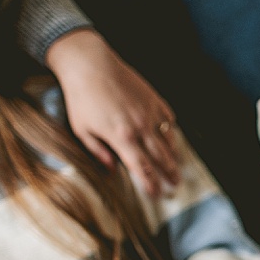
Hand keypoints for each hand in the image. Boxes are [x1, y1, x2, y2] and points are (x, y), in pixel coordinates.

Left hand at [43, 28, 181, 195]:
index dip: (151, 184)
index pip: (142, 168)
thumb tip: (112, 168)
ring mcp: (150, 111)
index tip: (157, 195)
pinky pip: (168, 118)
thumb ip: (98, 152)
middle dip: (169, 174)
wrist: (90, 64)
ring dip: (174, 155)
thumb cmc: (81, 97)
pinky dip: (171, 130)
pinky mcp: (154, 98)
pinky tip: (171, 137)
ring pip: (169, 139)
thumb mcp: (81, 129)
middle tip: (175, 186)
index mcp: (122, 137)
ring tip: (178, 166)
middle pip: (161, 157)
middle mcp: (141, 126)